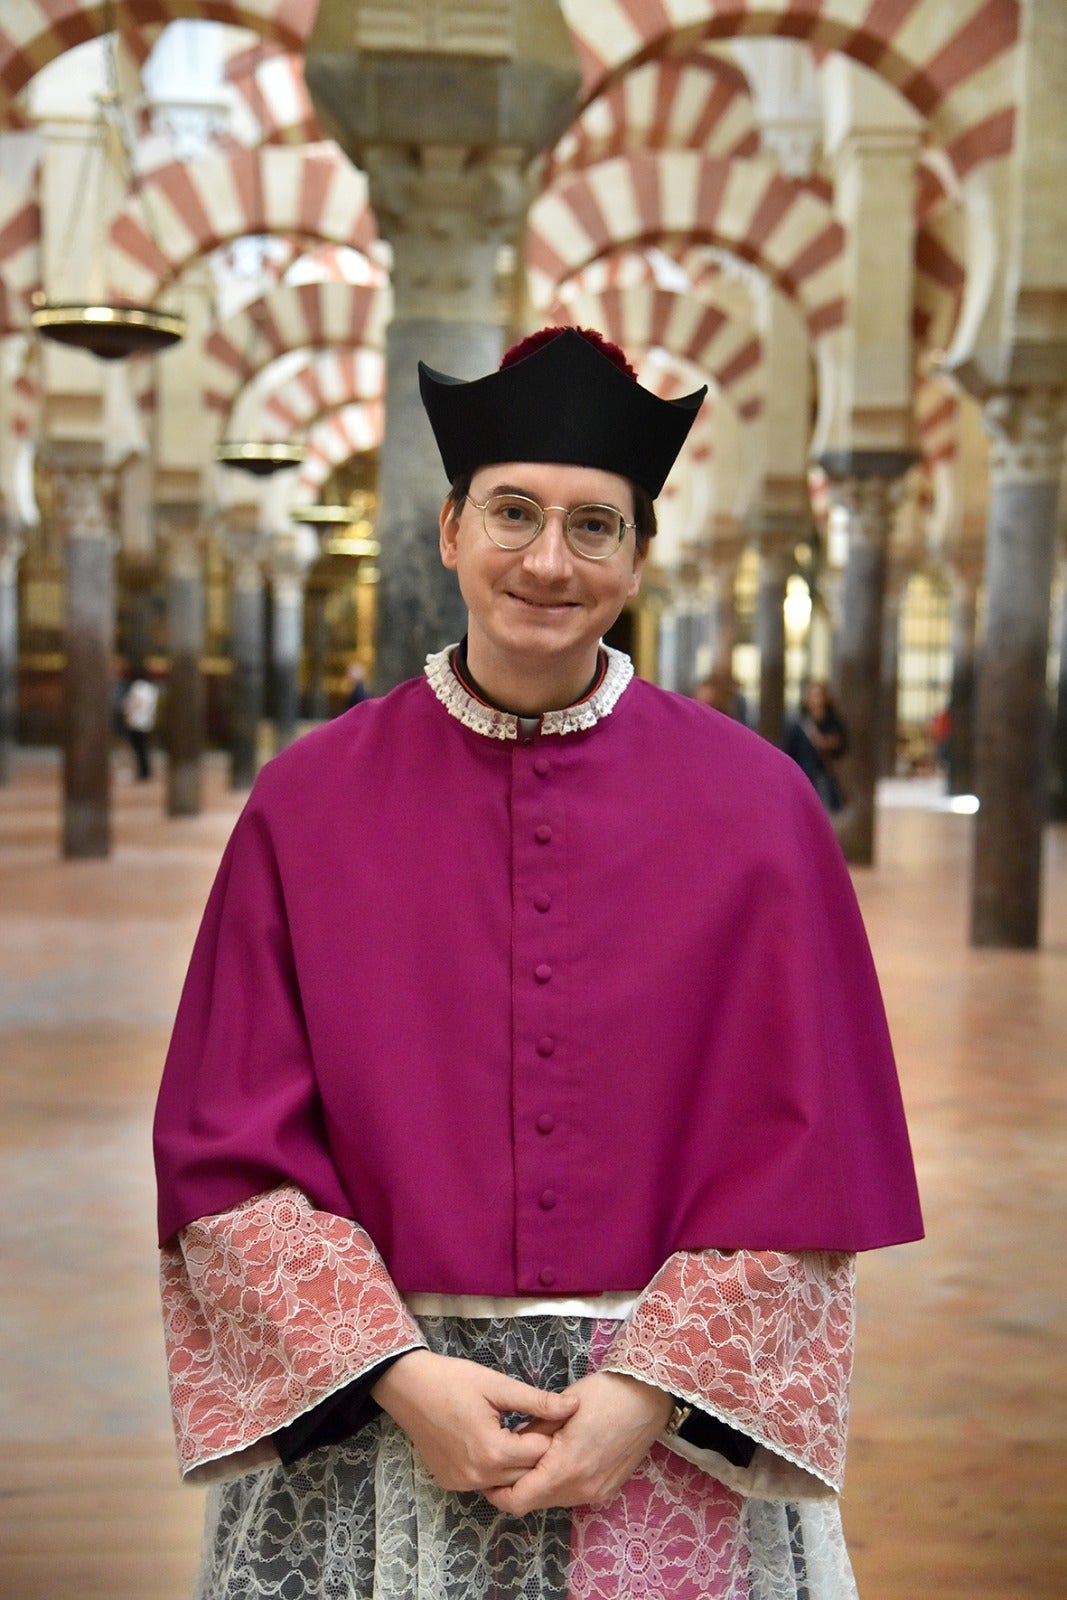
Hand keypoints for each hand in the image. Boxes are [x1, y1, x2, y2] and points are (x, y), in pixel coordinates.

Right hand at [370, 1349, 578, 1493]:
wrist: (407, 1387)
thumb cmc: (454, 1380)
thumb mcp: (498, 1385)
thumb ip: (537, 1401)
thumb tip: (574, 1407)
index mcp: (493, 1452)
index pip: (540, 1455)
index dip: (550, 1435)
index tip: (553, 1417)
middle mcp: (478, 1476)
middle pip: (525, 1474)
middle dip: (536, 1452)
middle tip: (538, 1425)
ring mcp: (462, 1483)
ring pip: (506, 1481)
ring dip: (516, 1462)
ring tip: (518, 1433)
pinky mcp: (451, 1483)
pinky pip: (485, 1482)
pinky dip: (495, 1468)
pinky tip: (496, 1443)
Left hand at [484, 1371, 672, 1514]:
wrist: (648, 1396)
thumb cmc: (603, 1394)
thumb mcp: (559, 1408)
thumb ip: (530, 1432)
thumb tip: (508, 1446)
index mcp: (565, 1468)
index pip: (517, 1500)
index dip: (496, 1491)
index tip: (488, 1472)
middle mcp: (581, 1490)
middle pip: (534, 1502)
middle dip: (516, 1486)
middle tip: (506, 1460)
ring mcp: (596, 1494)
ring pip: (552, 1500)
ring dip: (538, 1484)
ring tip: (532, 1454)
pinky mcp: (606, 1490)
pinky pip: (571, 1494)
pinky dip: (558, 1482)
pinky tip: (558, 1457)